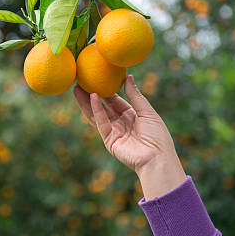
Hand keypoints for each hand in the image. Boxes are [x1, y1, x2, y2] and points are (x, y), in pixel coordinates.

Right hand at [73, 75, 185, 198]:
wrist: (157, 158)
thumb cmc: (157, 136)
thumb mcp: (147, 111)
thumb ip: (135, 95)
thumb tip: (128, 76)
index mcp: (132, 116)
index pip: (116, 100)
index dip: (107, 89)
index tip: (98, 77)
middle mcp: (121, 123)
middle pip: (103, 106)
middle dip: (92, 94)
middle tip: (81, 81)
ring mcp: (114, 132)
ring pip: (97, 114)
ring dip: (87, 102)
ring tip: (77, 88)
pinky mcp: (109, 140)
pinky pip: (101, 122)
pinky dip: (96, 110)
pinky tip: (92, 97)